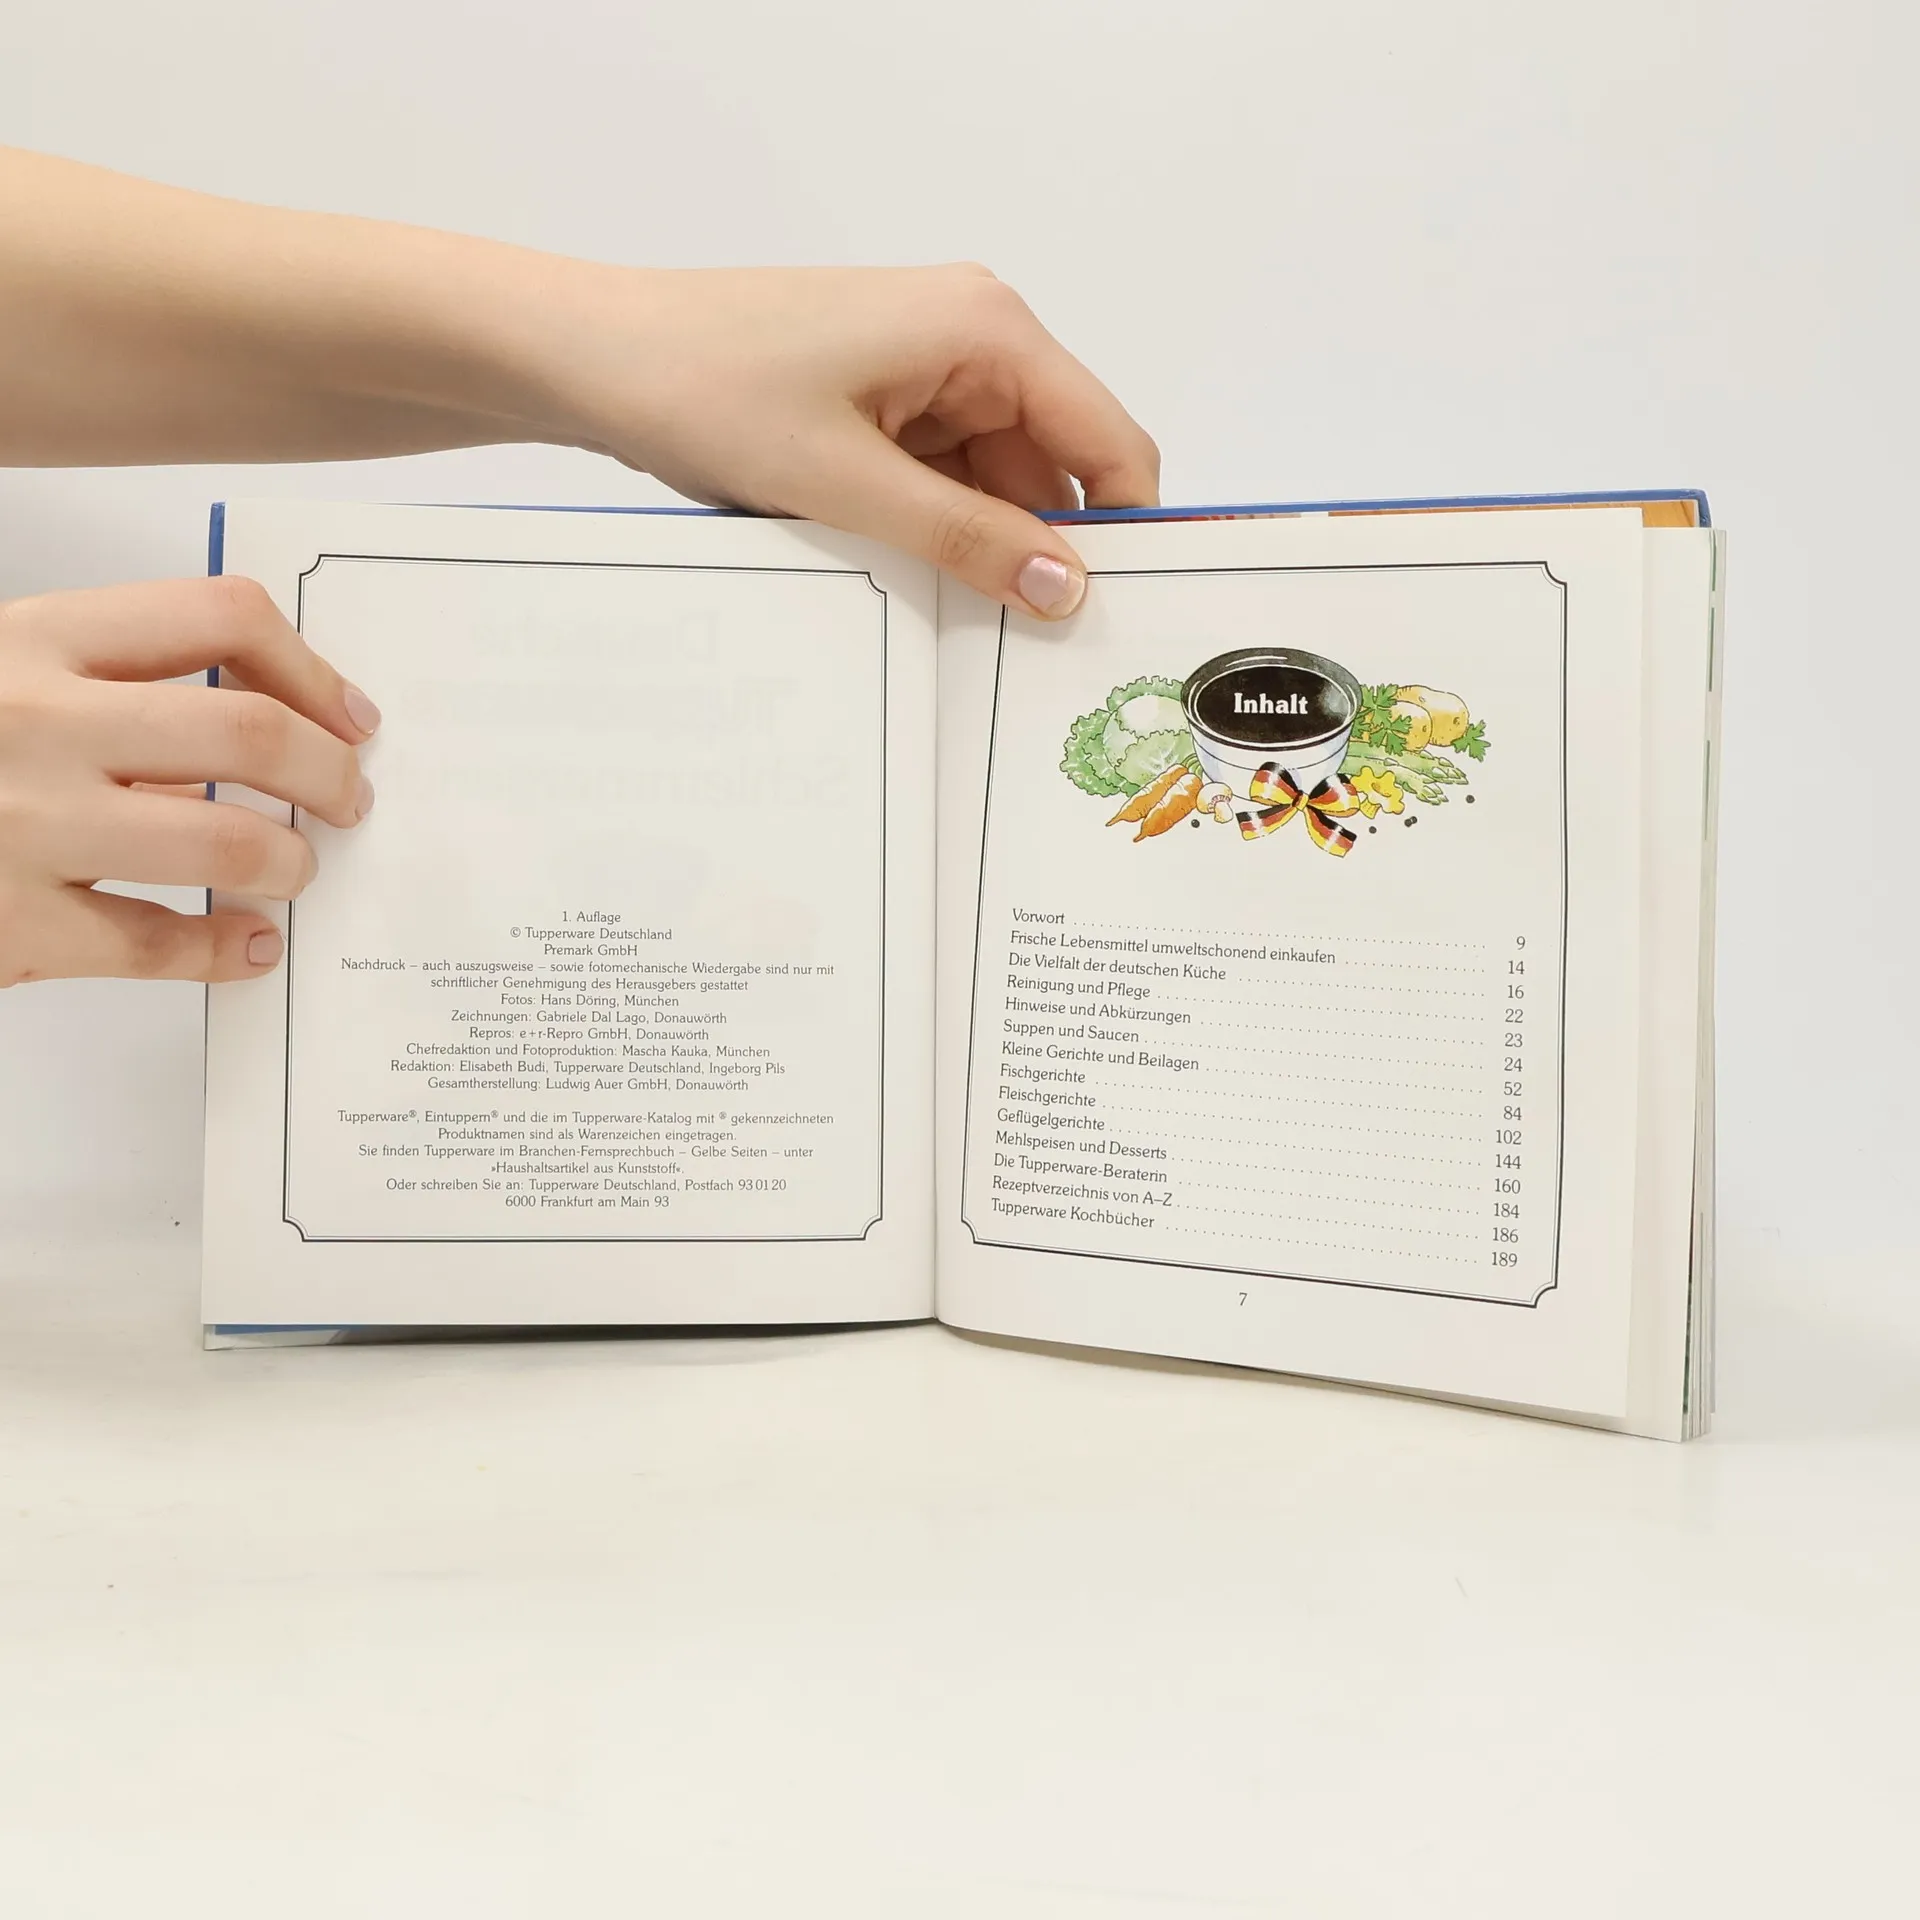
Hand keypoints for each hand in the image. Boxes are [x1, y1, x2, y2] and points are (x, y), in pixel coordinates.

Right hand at [0, 577, 376, 986]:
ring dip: (288, 861)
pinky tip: (249, 945)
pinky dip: (226, 950)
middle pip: (247, 731)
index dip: (312, 669)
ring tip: (291, 870)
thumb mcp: (4, 675)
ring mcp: (23, 826)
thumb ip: (109, 682)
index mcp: (36, 640)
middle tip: (348, 801)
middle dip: (329, 774)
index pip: (220, 616)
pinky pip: (157, 944)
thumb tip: (272, 719)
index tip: (352, 717)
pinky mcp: (13, 925)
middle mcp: (36, 722)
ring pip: (224, 843)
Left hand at [527, 264, 1160, 616]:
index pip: (1107, 442)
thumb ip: (967, 539)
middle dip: (1040, 551)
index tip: (1117, 623)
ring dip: (975, 544)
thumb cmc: (709, 391)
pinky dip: (931, 525)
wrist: (590, 357)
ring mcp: (925, 364)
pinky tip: (900, 574)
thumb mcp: (847, 484)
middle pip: (1052, 467)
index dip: (1124, 533)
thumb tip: (1068, 590)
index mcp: (988, 330)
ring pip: (992, 480)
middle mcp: (973, 335)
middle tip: (1027, 653)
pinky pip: (939, 474)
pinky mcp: (882, 394)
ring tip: (950, 619)